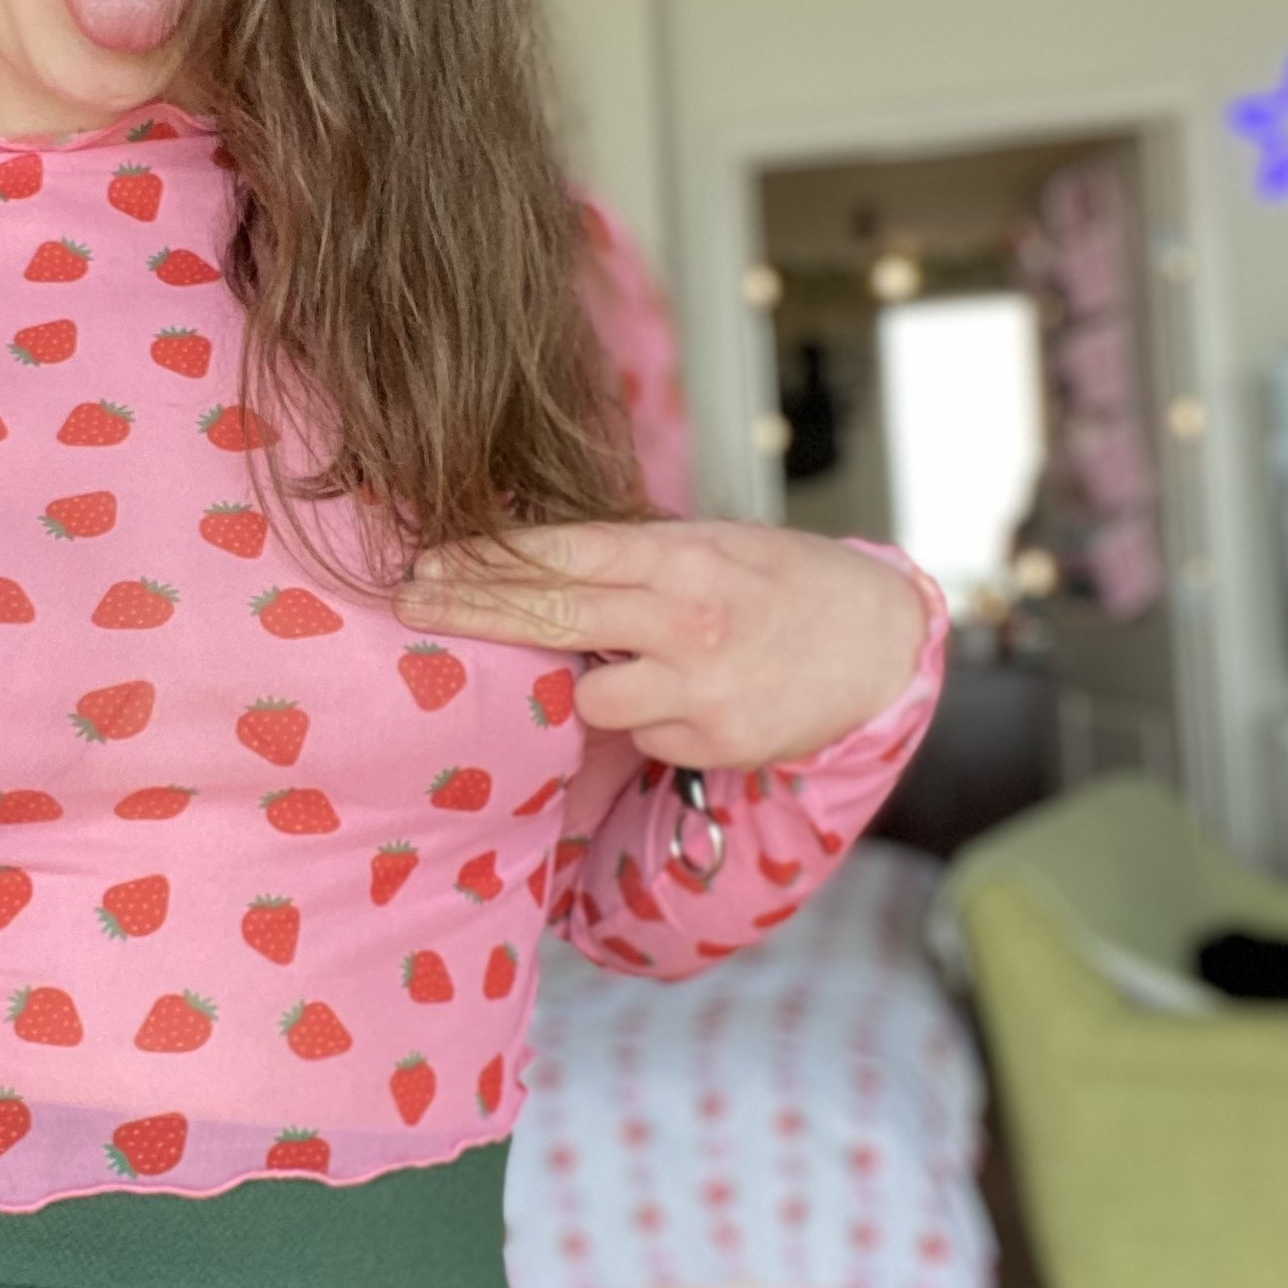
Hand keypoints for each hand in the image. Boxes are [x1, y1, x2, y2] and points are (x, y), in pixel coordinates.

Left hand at [393, 518, 932, 771]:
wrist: (879, 643)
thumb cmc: (783, 581)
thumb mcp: (714, 544)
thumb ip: (636, 556)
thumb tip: (537, 560)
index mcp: (684, 556)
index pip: (565, 554)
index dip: (489, 559)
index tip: (430, 561)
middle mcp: (688, 620)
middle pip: (552, 618)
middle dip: (471, 612)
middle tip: (408, 604)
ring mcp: (700, 687)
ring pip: (588, 696)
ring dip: (587, 683)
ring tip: (637, 663)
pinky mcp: (713, 743)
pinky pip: (641, 734)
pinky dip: (648, 718)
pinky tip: (692, 695)